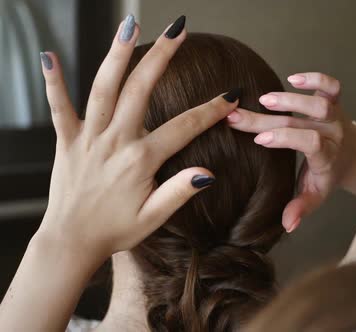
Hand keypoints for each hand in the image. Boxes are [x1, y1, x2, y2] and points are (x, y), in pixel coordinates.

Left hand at [37, 18, 237, 260]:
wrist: (70, 243)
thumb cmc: (115, 232)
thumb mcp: (154, 217)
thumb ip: (180, 191)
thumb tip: (208, 172)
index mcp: (140, 160)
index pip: (185, 126)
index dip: (212, 110)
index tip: (231, 95)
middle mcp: (114, 141)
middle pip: (140, 89)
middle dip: (163, 56)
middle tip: (178, 29)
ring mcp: (88, 138)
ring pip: (103, 88)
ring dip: (117, 55)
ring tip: (130, 25)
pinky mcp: (66, 141)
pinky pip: (58, 108)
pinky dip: (53, 82)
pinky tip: (49, 56)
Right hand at [227, 72, 355, 231]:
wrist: (354, 155)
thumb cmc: (329, 175)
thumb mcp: (316, 195)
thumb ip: (301, 208)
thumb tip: (287, 225)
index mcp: (327, 156)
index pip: (310, 143)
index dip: (285, 138)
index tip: (259, 140)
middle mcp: (334, 133)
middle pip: (304, 122)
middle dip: (268, 118)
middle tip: (236, 116)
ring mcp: (336, 115)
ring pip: (319, 102)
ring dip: (290, 99)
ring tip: (262, 100)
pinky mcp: (335, 101)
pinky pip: (331, 85)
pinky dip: (315, 79)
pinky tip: (293, 78)